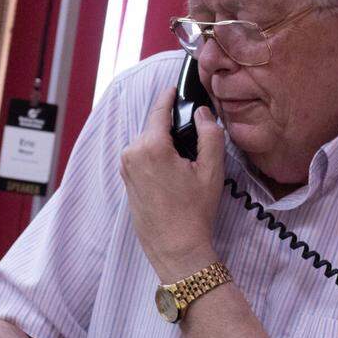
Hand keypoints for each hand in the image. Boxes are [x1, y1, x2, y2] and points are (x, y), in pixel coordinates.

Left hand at [119, 86, 224, 281]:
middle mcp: (132, 153)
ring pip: (148, 143)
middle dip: (171, 128)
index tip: (175, 89)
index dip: (169, 97)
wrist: (176, 248)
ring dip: (164, 144)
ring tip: (186, 164)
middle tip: (194, 139)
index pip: (159, 110)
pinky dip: (156, 158)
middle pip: (154, 127)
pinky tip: (173, 175)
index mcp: (150, 146)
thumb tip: (201, 113)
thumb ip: (209, 133)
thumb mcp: (211, 170)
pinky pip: (142, 158)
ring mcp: (126, 168)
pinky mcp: (126, 181)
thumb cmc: (194, 212)